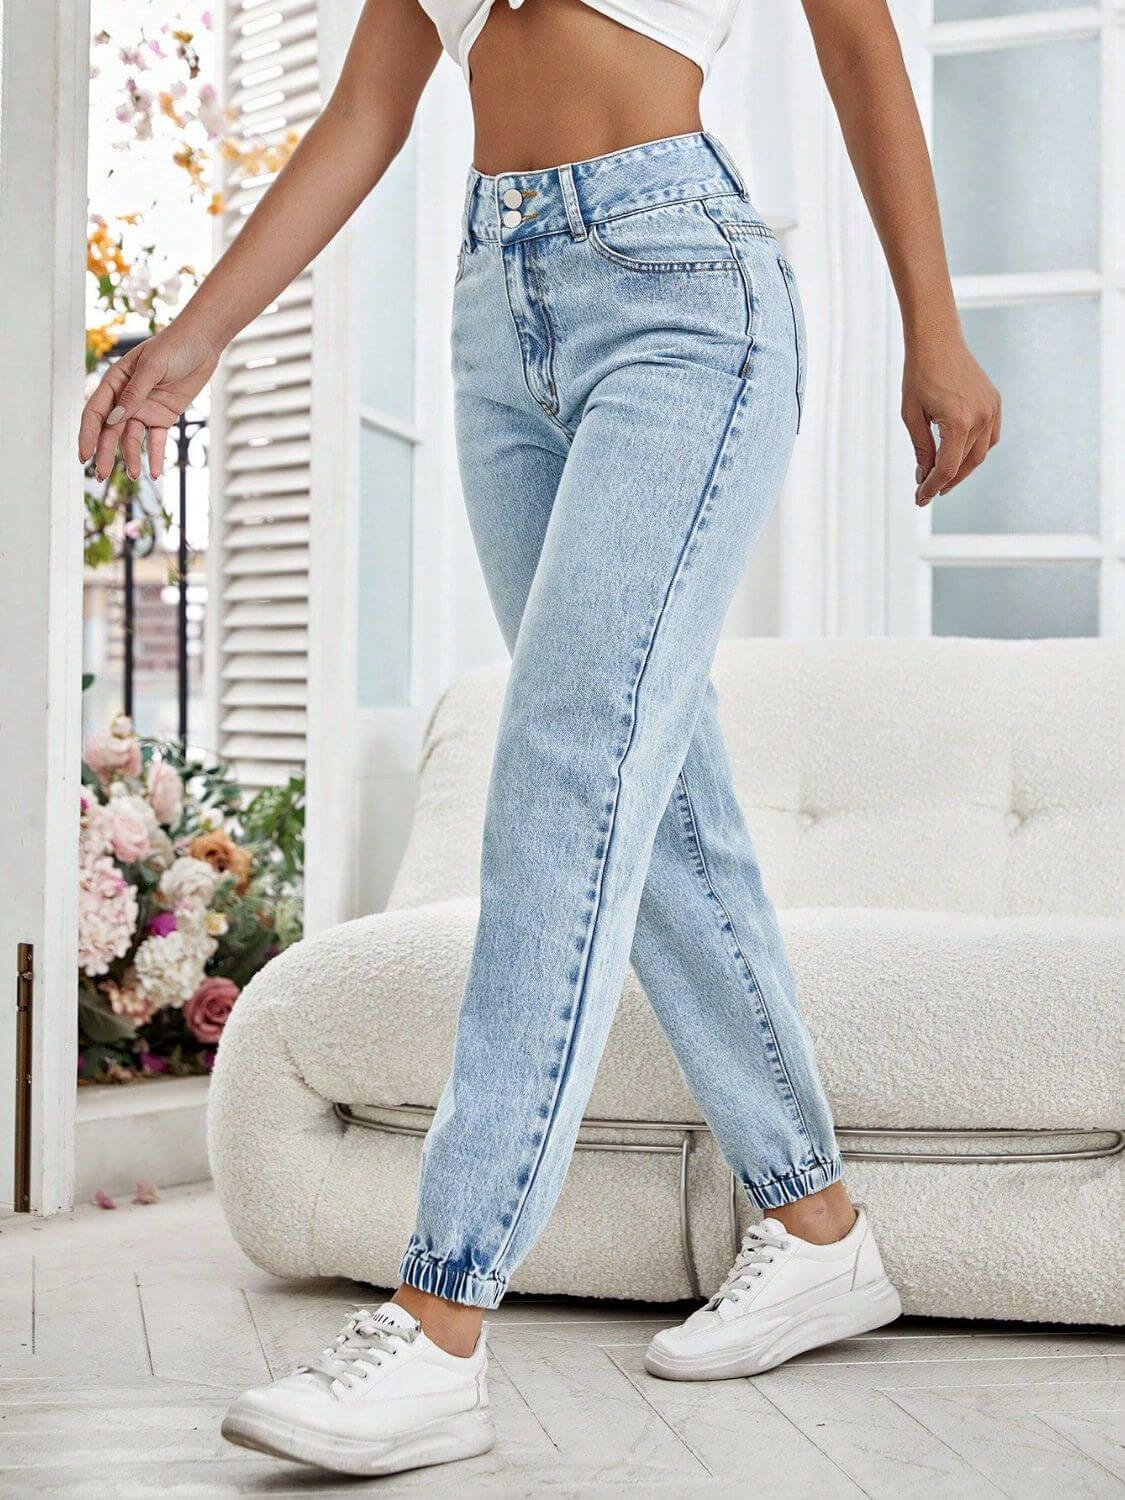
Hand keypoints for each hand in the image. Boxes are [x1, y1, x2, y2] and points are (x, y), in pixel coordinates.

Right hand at [79, 321, 221, 481]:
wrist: (202, 344)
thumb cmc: (174, 347)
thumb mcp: (152, 367)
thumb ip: (134, 394)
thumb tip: (115, 420)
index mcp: (115, 382)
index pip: (95, 412)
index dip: (88, 434)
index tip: (84, 456)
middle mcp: (126, 398)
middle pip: (111, 430)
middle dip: (105, 453)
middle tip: (102, 476)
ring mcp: (144, 409)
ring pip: (132, 438)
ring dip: (131, 457)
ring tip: (133, 476)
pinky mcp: (163, 416)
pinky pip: (156, 440)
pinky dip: (156, 456)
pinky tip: (155, 473)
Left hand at [901, 334, 1000, 506]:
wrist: (937, 340)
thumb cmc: (919, 375)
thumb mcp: (912, 416)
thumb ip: (922, 449)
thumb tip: (924, 477)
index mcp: (958, 423)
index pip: (946, 469)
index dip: (931, 487)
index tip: (919, 498)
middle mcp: (981, 418)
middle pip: (965, 465)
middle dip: (946, 482)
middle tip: (928, 492)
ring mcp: (992, 409)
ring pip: (980, 454)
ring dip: (962, 469)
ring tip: (942, 479)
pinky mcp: (995, 402)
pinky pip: (991, 437)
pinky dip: (977, 451)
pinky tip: (960, 457)